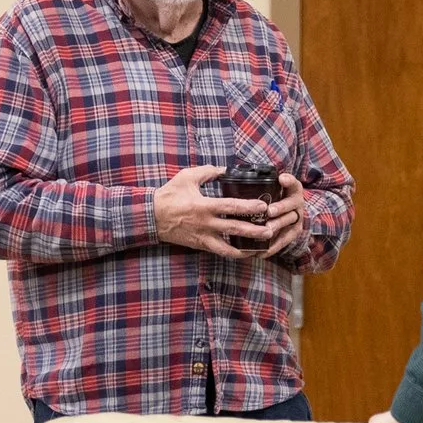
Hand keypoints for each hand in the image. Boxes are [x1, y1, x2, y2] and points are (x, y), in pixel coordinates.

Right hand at [153, 165, 269, 258]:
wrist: (151, 217)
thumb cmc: (169, 196)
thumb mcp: (187, 177)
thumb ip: (208, 171)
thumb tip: (225, 169)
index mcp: (204, 206)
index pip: (231, 207)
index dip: (249, 207)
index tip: (264, 206)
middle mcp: (205, 224)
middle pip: (235, 230)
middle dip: (254, 231)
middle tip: (271, 230)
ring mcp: (203, 237)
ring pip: (228, 248)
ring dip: (247, 248)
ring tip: (262, 248)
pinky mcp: (200, 245)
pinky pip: (220, 252)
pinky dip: (234, 253)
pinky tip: (246, 253)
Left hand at [258, 174, 306, 258]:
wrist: (285, 213)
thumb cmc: (269, 198)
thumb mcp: (270, 188)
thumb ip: (259, 184)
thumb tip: (225, 174)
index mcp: (292, 190)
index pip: (293, 183)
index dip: (289, 181)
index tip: (281, 179)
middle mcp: (296, 203)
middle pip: (290, 204)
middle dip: (280, 207)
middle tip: (269, 211)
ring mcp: (296, 219)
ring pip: (288, 222)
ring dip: (277, 226)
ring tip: (267, 229)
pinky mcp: (292, 233)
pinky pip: (284, 240)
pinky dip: (273, 246)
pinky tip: (262, 252)